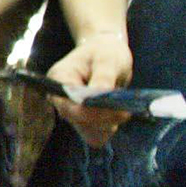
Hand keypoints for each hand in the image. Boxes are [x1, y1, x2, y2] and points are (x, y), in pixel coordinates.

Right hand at [46, 32, 133, 148]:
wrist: (106, 52)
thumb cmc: (105, 51)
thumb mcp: (107, 59)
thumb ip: (103, 77)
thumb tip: (100, 95)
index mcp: (59, 79)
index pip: (69, 106)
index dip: (92, 113)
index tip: (119, 111)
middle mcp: (60, 98)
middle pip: (79, 122)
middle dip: (105, 119)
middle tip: (126, 111)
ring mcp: (70, 110)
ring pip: (88, 132)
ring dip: (108, 125)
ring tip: (123, 110)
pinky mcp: (82, 119)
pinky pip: (94, 135)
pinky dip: (108, 128)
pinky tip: (117, 115)